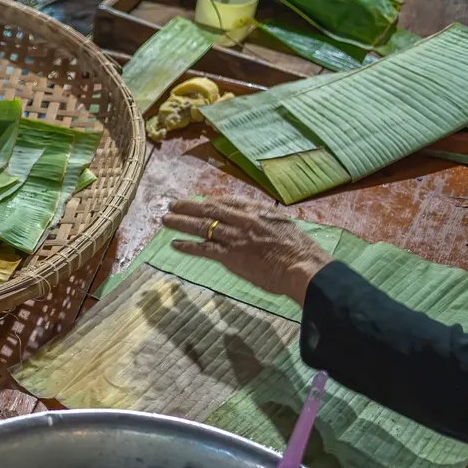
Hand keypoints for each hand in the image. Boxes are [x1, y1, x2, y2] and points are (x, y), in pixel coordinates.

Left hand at [161, 197, 332, 305]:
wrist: (301, 266)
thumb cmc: (298, 249)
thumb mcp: (283, 224)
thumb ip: (266, 219)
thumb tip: (257, 218)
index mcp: (257, 211)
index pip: (227, 201)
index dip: (208, 201)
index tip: (197, 201)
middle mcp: (243, 220)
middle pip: (209, 209)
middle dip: (188, 206)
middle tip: (172, 204)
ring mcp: (235, 238)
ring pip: (202, 226)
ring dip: (181, 223)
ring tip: (166, 220)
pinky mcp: (230, 256)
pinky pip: (203, 249)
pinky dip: (187, 246)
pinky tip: (174, 244)